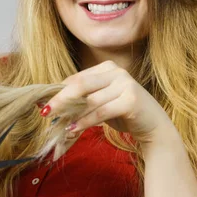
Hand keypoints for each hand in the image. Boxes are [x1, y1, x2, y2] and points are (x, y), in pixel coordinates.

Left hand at [42, 61, 177, 144]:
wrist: (154, 127)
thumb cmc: (123, 114)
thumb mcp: (99, 102)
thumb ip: (81, 99)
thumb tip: (49, 105)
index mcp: (106, 68)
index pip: (76, 78)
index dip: (57, 92)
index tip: (42, 104)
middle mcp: (116, 71)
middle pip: (79, 85)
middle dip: (59, 100)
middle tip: (45, 113)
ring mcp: (125, 84)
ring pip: (89, 100)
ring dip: (71, 115)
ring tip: (59, 125)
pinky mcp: (131, 100)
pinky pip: (100, 112)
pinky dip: (84, 121)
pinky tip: (73, 129)